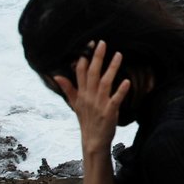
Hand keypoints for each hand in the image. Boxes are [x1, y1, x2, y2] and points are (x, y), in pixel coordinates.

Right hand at [53, 40, 131, 154]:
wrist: (93, 141)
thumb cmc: (86, 120)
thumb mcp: (75, 104)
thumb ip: (68, 89)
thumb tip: (57, 75)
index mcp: (81, 93)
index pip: (80, 72)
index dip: (84, 58)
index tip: (90, 44)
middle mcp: (89, 96)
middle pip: (92, 73)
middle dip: (97, 57)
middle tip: (102, 43)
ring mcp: (99, 104)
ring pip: (105, 82)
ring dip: (112, 68)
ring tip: (119, 55)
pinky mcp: (109, 112)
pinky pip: (115, 99)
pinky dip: (121, 90)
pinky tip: (127, 81)